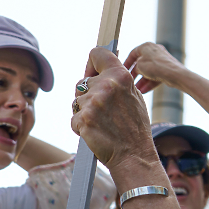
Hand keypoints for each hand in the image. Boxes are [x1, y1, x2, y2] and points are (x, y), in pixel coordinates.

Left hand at [71, 48, 156, 174]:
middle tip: (102, 111)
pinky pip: (74, 118)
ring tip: (101, 124)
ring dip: (84, 112)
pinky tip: (96, 132)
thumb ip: (118, 79)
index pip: (97, 53)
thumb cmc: (134, 127)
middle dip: (87, 95)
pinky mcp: (83, 119)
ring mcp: (93, 103)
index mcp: (121, 76)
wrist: (133, 156)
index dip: (92, 63)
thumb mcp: (134, 96)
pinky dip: (81, 126)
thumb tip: (103, 66)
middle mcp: (106, 86)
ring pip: (76, 101)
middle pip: (82, 82)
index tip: (93, 72)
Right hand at [123, 42, 185, 93]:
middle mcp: (154, 51)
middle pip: (142, 63)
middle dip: (136, 74)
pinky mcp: (167, 69)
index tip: (124, 69)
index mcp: (146, 46)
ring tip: (137, 89)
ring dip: (142, 80)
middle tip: (130, 80)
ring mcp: (161, 60)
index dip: (127, 62)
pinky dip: (149, 83)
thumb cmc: (156, 66)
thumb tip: (137, 70)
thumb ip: (135, 67)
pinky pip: (156, 76)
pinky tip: (144, 91)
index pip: (133, 53)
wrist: (174, 74)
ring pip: (149, 71)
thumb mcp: (139, 66)